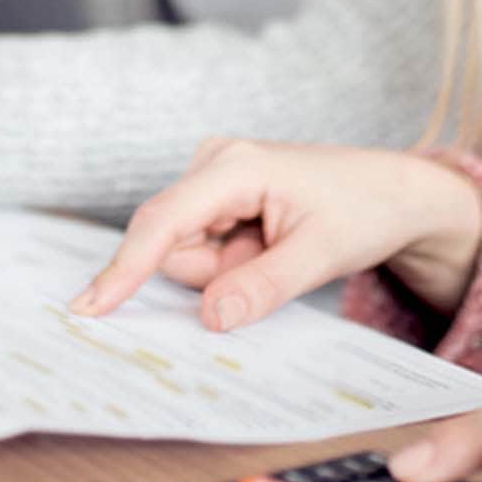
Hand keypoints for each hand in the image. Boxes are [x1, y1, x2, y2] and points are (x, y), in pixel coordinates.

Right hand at [70, 139, 481, 332]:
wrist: (392, 193)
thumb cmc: (362, 210)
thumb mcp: (321, 256)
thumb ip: (262, 287)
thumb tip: (210, 318)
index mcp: (235, 165)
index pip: (163, 222)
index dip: (125, 268)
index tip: (89, 307)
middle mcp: (214, 162)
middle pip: (173, 246)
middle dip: (215, 272)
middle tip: (273, 260)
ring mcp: (213, 178)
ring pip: (185, 253)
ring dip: (227, 269)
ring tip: (277, 249)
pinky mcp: (217, 196)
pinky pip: (201, 249)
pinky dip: (231, 261)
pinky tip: (268, 245)